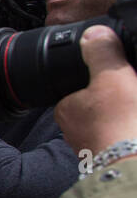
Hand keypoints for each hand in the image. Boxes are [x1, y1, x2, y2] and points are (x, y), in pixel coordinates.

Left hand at [54, 26, 136, 159]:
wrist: (135, 164)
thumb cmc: (120, 122)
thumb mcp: (112, 76)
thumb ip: (102, 53)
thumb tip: (94, 34)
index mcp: (67, 110)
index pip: (78, 88)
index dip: (100, 80)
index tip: (118, 78)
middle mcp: (75, 132)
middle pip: (97, 106)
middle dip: (116, 100)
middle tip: (131, 96)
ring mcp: (94, 148)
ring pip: (110, 124)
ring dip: (124, 117)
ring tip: (133, 114)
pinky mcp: (112, 159)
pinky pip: (121, 138)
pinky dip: (129, 132)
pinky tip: (134, 129)